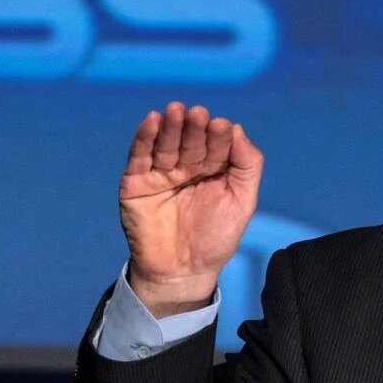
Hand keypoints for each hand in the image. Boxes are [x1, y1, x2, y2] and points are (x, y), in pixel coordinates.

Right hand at [118, 101, 263, 316]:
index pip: (216, 144)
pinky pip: (139, 155)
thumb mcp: (242, 201)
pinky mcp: (136, 181)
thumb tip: (238, 129)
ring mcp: (160, 172)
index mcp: (213, 168)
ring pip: (165, 143)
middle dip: (194, 127)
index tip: (222, 126)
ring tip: (176, 110)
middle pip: (190, 140)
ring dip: (170, 126)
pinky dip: (144, 137)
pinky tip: (152, 120)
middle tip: (198, 114)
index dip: (219, 135)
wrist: (183, 272)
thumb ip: (247, 166)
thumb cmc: (216, 238)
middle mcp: (186, 165)